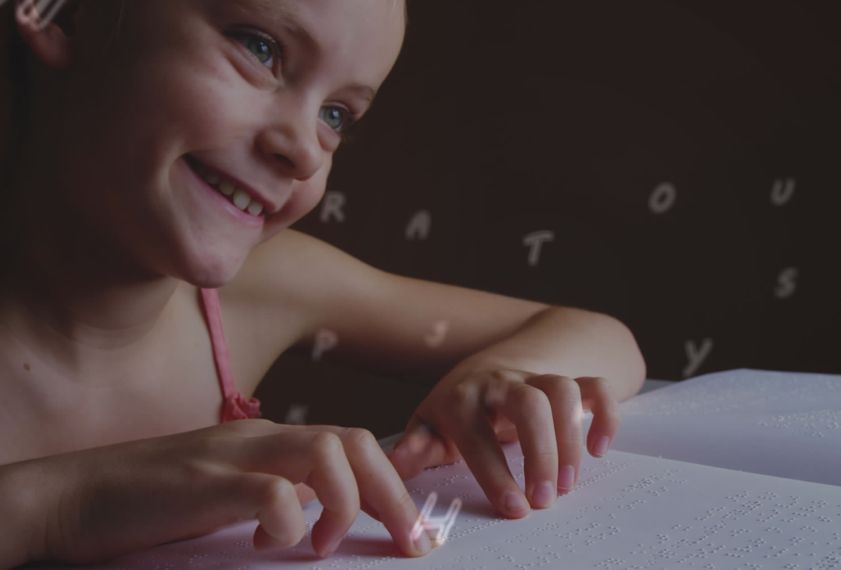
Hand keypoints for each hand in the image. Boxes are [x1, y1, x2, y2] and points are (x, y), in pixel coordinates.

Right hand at [11, 420, 434, 564]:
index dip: (395, 486)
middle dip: (394, 495)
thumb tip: (330, 513)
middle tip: (408, 543)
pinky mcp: (204, 483)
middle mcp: (261, 437)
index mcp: (272, 440)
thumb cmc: (154, 501)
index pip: (355, 443)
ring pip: (327, 451)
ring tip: (322, 546)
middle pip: (356, 440)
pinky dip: (288, 520)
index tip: (415, 532)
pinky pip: (271, 491)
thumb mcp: (233, 491)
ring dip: (342, 502)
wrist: (75, 495)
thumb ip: (279, 490)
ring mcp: (233, 454)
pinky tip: (270, 545)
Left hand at [388, 369, 620, 517]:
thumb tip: (398, 463)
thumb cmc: (456, 408)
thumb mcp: (428, 424)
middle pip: (530, 405)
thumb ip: (416, 446)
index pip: (479, 435)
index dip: (497, 473)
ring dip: (572, 438)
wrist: (488, 364)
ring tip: (570, 483)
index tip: (515, 509)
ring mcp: (536, 378)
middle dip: (542, 454)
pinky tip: (599, 448)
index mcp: (462, 398)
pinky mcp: (567, 380)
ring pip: (563, 390)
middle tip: (548, 500)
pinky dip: (605, 414)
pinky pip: (595, 385)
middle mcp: (501, 383)